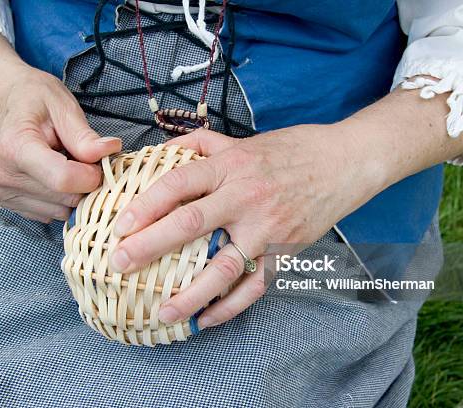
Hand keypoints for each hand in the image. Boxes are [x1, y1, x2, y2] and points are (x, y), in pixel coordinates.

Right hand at [0, 28, 121, 222]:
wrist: (11, 103)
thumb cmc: (38, 101)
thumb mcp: (64, 108)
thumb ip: (85, 136)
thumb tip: (110, 150)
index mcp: (15, 147)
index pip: (63, 180)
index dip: (90, 175)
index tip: (96, 161)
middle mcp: (3, 175)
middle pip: (65, 199)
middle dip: (84, 183)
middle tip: (80, 158)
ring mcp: (1, 192)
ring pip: (61, 211)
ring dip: (73, 193)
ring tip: (63, 164)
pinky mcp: (6, 203)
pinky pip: (50, 215)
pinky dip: (60, 200)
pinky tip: (52, 176)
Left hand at [109, 125, 387, 328]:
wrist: (344, 162)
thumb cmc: (290, 149)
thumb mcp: (243, 140)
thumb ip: (201, 144)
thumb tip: (160, 152)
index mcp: (230, 166)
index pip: (177, 183)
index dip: (144, 205)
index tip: (118, 226)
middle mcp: (245, 197)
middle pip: (190, 224)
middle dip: (149, 247)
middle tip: (119, 266)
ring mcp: (267, 228)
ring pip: (223, 266)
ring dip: (189, 293)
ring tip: (161, 312)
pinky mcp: (284, 252)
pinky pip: (255, 286)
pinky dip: (230, 307)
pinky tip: (207, 320)